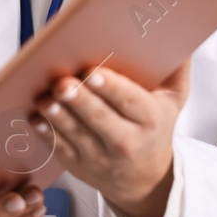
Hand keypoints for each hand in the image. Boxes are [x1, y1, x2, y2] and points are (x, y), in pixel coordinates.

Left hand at [30, 60, 189, 216]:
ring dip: (57, 116)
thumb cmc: (154, 129)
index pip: (129, 101)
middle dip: (80, 100)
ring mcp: (99, 156)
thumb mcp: (173, 101)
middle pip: (99, 118)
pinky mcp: (78, 165)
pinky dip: (46, 133)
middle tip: (62, 83)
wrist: (146, 178)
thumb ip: (177, 70)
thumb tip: (179, 38)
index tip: (93, 73)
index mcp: (149, 119)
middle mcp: (125, 141)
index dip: (110, 88)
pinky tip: (36, 117)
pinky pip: (60, 148)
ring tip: (45, 99)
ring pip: (75, 134)